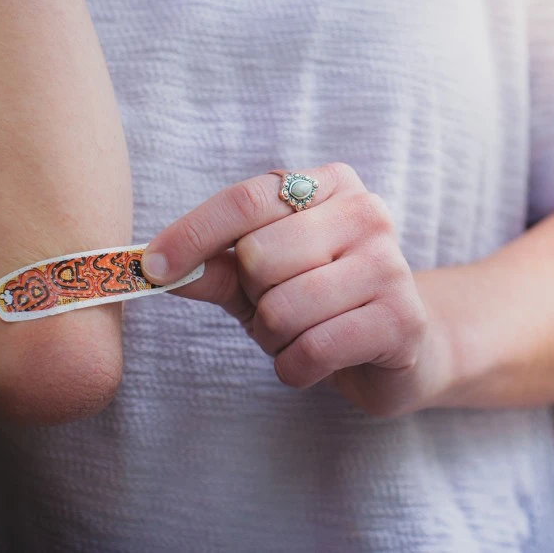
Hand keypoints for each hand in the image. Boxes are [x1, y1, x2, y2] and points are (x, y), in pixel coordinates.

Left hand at [142, 163, 449, 415]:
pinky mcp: (401, 320)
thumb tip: (151, 265)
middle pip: (260, 256)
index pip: (247, 200)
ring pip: (283, 309)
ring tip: (301, 335)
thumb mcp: (263, 279)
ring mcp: (390, 264)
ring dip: (274, 338)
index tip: (152, 266)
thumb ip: (215, 267)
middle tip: (277, 309)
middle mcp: (367, 212)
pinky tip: (316, 360)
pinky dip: (295, 368)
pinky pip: (312, 349)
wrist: (403, 343)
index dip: (192, 234)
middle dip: (253, 298)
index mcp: (331, 185)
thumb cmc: (322, 302)